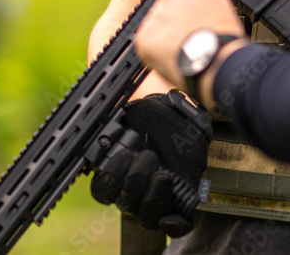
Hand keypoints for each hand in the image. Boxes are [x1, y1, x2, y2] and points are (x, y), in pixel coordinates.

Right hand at [90, 91, 212, 236]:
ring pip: (142, 212)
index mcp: (115, 158)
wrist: (193, 97)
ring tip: (162, 174)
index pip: (100, 182)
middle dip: (129, 180)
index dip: (105, 176)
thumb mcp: (131, 85)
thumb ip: (108, 78)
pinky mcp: (180, 197)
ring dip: (148, 196)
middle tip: (147, 156)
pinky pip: (172, 222)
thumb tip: (95, 65)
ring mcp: (154, 190)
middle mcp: (131, 179)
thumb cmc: (159, 92)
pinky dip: (173, 222)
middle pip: (118, 198)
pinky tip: (176, 214)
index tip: (116, 157)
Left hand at [133, 0, 245, 89]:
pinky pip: (147, 43)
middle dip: (175, 21)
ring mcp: (154, 16)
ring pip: (157, 26)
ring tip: (183, 50)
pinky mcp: (144, 37)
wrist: (216, 62)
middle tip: (188, 37)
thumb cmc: (223, 38)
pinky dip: (156, 52)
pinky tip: (173, 56)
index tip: (194, 21)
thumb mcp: (225, 8)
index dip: (189, 10)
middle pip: (167, 8)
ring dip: (165, 36)